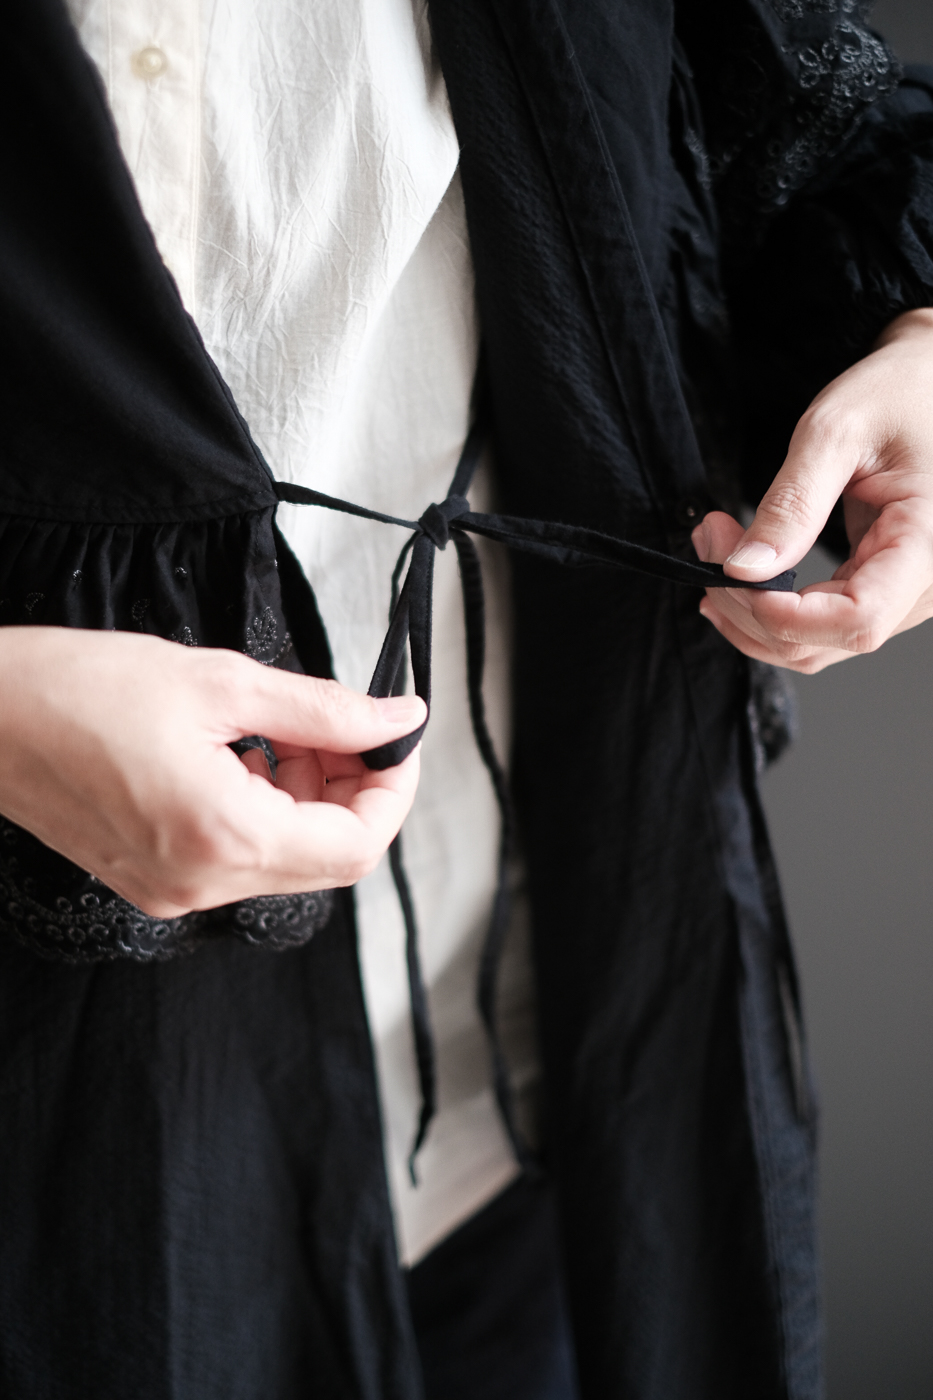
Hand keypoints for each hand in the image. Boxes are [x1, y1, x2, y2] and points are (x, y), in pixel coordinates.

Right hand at [0, 628, 423, 915]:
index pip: (356, 844)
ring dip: (310, 798)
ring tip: (284, 733)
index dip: (392, 789)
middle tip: (343, 727)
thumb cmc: (79, 688)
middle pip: (329, 859)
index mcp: (223, 837)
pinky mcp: (155, 880)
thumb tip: (397, 719)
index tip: (395, 737)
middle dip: (352, 789)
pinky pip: (242, 860)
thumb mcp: (221, 683)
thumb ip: (324, 710)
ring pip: (288, 860)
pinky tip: (244, 757)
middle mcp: (202, 884)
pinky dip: (266, 811)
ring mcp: (175, 891)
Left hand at [692, 308, 932, 672]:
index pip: (858, 620)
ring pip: (816, 646)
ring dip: (751, 613)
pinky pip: (821, 627)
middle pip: (826, 641)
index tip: (730, 575)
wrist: (925, 385)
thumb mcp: (836, 431)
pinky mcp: (880, 592)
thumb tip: (744, 569)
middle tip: (708, 540)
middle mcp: (925, 585)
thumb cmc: (897, 394)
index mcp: (929, 544)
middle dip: (750, 607)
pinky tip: (738, 578)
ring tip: (715, 548)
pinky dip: (770, 610)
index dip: (784, 616)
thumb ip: (791, 504)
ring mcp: (903, 596)